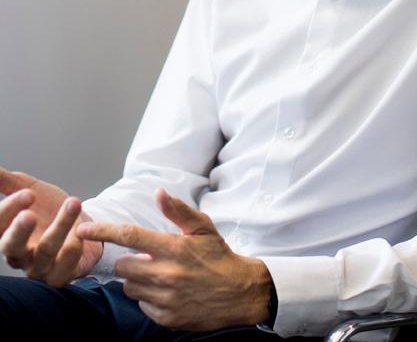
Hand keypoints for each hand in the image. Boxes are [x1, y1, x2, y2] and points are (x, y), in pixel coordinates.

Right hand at [0, 167, 102, 286]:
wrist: (81, 223)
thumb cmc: (49, 208)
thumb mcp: (29, 189)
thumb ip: (8, 181)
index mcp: (7, 232)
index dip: (8, 210)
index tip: (28, 193)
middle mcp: (19, 254)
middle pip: (11, 247)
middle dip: (19, 231)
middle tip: (29, 214)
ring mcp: (39, 267)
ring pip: (45, 252)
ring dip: (60, 227)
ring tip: (73, 203)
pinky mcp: (60, 275)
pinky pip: (64, 268)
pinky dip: (74, 250)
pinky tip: (81, 231)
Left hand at [77, 188, 271, 330]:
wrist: (240, 293)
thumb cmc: (219, 256)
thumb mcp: (203, 228)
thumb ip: (178, 210)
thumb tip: (158, 193)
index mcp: (173, 248)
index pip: (129, 236)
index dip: (103, 231)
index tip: (83, 229)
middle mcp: (166, 274)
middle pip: (124, 266)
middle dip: (130, 261)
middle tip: (149, 258)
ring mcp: (165, 298)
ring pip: (129, 287)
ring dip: (138, 280)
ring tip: (159, 275)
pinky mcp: (166, 318)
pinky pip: (142, 305)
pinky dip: (148, 298)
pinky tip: (166, 292)